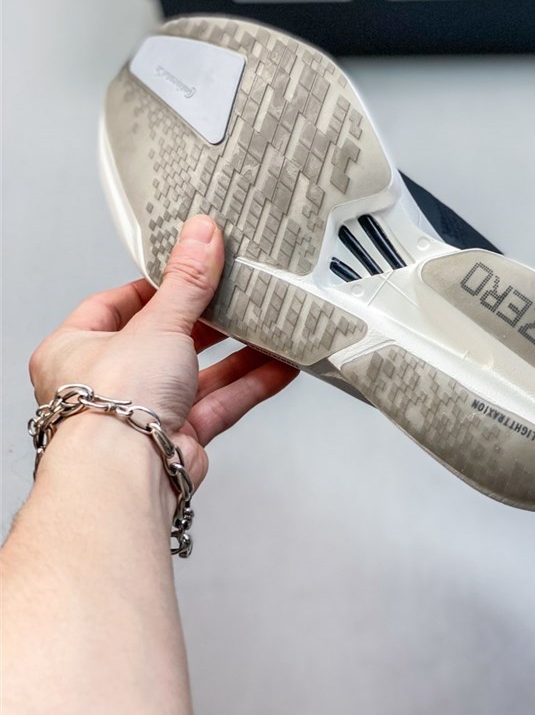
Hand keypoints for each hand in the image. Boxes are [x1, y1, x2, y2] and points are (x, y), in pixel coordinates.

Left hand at [28, 215, 297, 488]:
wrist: (125, 477)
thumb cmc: (108, 406)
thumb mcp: (156, 323)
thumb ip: (187, 281)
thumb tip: (200, 236)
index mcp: (77, 348)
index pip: (118, 303)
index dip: (156, 285)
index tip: (190, 268)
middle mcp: (108, 382)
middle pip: (164, 339)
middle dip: (205, 320)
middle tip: (235, 294)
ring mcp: (144, 412)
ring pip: (198, 373)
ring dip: (237, 353)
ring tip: (268, 325)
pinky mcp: (179, 438)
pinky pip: (220, 404)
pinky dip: (250, 384)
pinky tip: (278, 366)